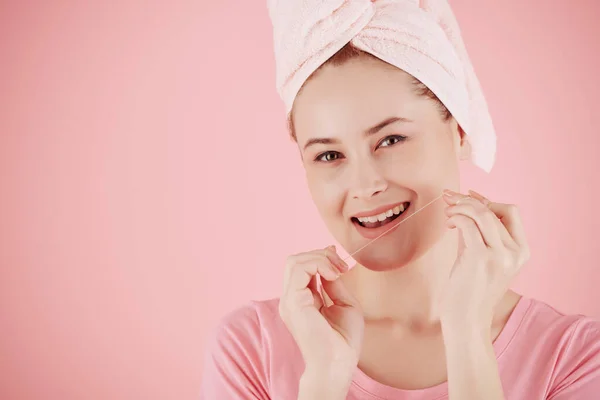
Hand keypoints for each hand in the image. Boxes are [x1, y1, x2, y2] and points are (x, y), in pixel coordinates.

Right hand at [279, 246, 363, 375]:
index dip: (321, 258)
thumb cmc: (344, 341)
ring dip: (320, 258)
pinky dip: (318, 265)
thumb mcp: (344, 303)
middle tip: (341, 266)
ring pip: (294, 261)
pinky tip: (333, 275)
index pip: (302, 267)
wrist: (338, 363)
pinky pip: (299, 270)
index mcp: (301, 299)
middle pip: (295, 260)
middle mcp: (291, 298)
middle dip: (320, 255)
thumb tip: (330, 262)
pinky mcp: (293, 302)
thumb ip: (334, 283)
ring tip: (337, 270)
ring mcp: (289, 300)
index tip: (341, 263)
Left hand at [441, 189, 529, 328]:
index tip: (467, 195)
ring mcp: (500, 255)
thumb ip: (480, 233)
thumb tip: (466, 203)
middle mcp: (515, 252)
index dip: (487, 200)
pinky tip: (449, 223)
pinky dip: (456, 217)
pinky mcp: (481, 258)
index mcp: (522, 251)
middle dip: (469, 199)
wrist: (466, 319)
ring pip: (482, 213)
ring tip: (447, 211)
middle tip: (449, 198)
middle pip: (494, 209)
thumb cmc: (470, 288)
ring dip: (461, 206)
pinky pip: (468, 224)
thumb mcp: (481, 256)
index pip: (510, 212)